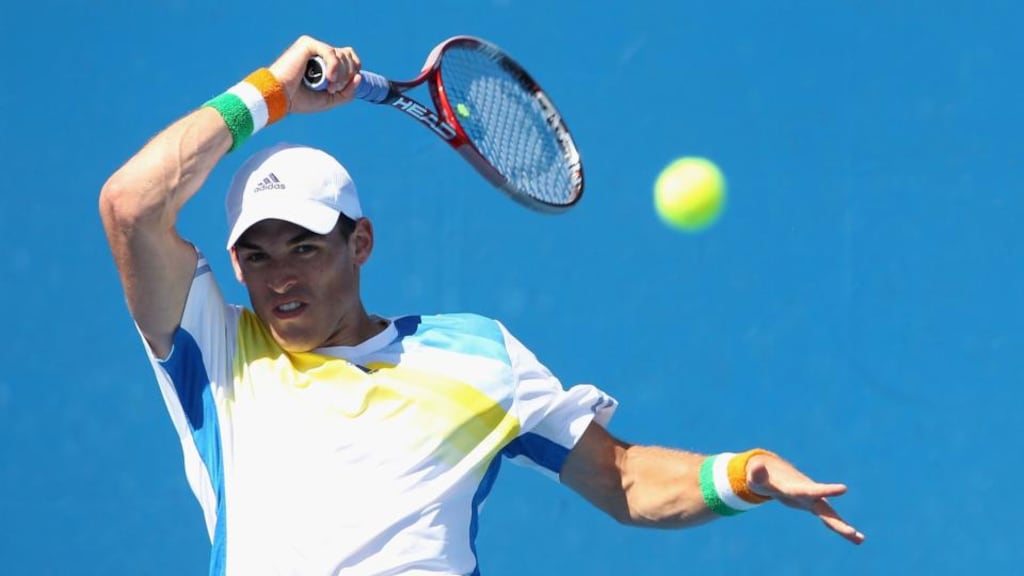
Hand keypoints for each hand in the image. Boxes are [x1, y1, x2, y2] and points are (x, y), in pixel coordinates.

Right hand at [267, 35, 361, 113]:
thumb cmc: (300, 100)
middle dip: (348, 75)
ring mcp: (313, 47)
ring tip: (330, 87)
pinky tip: (329, 78)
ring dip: (341, 74)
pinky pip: (331, 52)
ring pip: (342, 54)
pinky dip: (334, 67)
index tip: (345, 86)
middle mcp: (319, 52)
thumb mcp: (330, 100)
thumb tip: (359, 76)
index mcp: (324, 62)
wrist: (280, 98)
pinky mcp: (307, 44)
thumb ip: (347, 92)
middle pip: (348, 55)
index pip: (349, 57)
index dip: (354, 69)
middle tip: (334, 89)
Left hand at [747, 453, 865, 544]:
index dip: (827, 490)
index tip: (845, 488)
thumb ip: (757, 474)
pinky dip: (841, 528)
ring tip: (861, 539)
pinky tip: (857, 539)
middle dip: (837, 522)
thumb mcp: (756, 477)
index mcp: (796, 489)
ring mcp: (813, 502)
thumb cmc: (762, 478)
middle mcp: (809, 495)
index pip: (812, 491)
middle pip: (825, 510)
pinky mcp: (814, 507)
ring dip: (844, 528)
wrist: (774, 473)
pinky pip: (829, 521)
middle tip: (852, 532)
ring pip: (831, 517)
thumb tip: (755, 467)